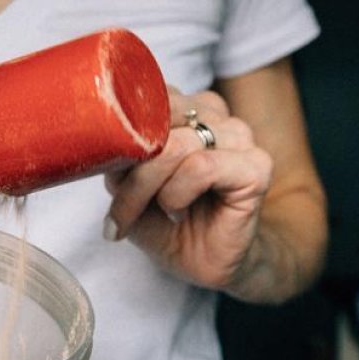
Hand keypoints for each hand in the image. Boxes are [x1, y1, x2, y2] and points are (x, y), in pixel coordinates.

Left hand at [103, 87, 272, 291]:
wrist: (204, 261)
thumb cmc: (167, 221)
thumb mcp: (127, 186)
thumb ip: (118, 157)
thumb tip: (102, 145)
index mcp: (186, 107)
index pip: (146, 98)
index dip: (120, 138)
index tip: (105, 177)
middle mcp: (215, 115)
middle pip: (158, 120)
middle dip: (131, 167)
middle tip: (119, 209)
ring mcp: (239, 137)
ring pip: (177, 145)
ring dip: (148, 187)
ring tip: (145, 215)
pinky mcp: (256, 167)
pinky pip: (202, 167)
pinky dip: (177, 194)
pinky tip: (176, 212)